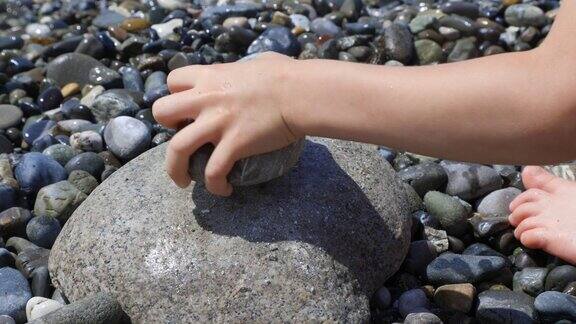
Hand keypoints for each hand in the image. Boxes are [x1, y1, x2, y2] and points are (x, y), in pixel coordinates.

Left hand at [152, 52, 302, 195]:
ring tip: (183, 180)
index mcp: (210, 76)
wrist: (301, 93)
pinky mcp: (234, 144)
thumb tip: (253, 71)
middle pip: (162, 112)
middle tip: (183, 138)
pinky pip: (213, 171)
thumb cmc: (287, 75)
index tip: (188, 109)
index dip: (176, 96)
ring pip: (177, 149)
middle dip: (167, 128)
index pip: (173, 81)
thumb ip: (244, 69)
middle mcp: (206, 98)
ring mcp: (217, 123)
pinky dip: (214, 185)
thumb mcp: (257, 62)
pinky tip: (223, 189)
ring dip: (175, 169)